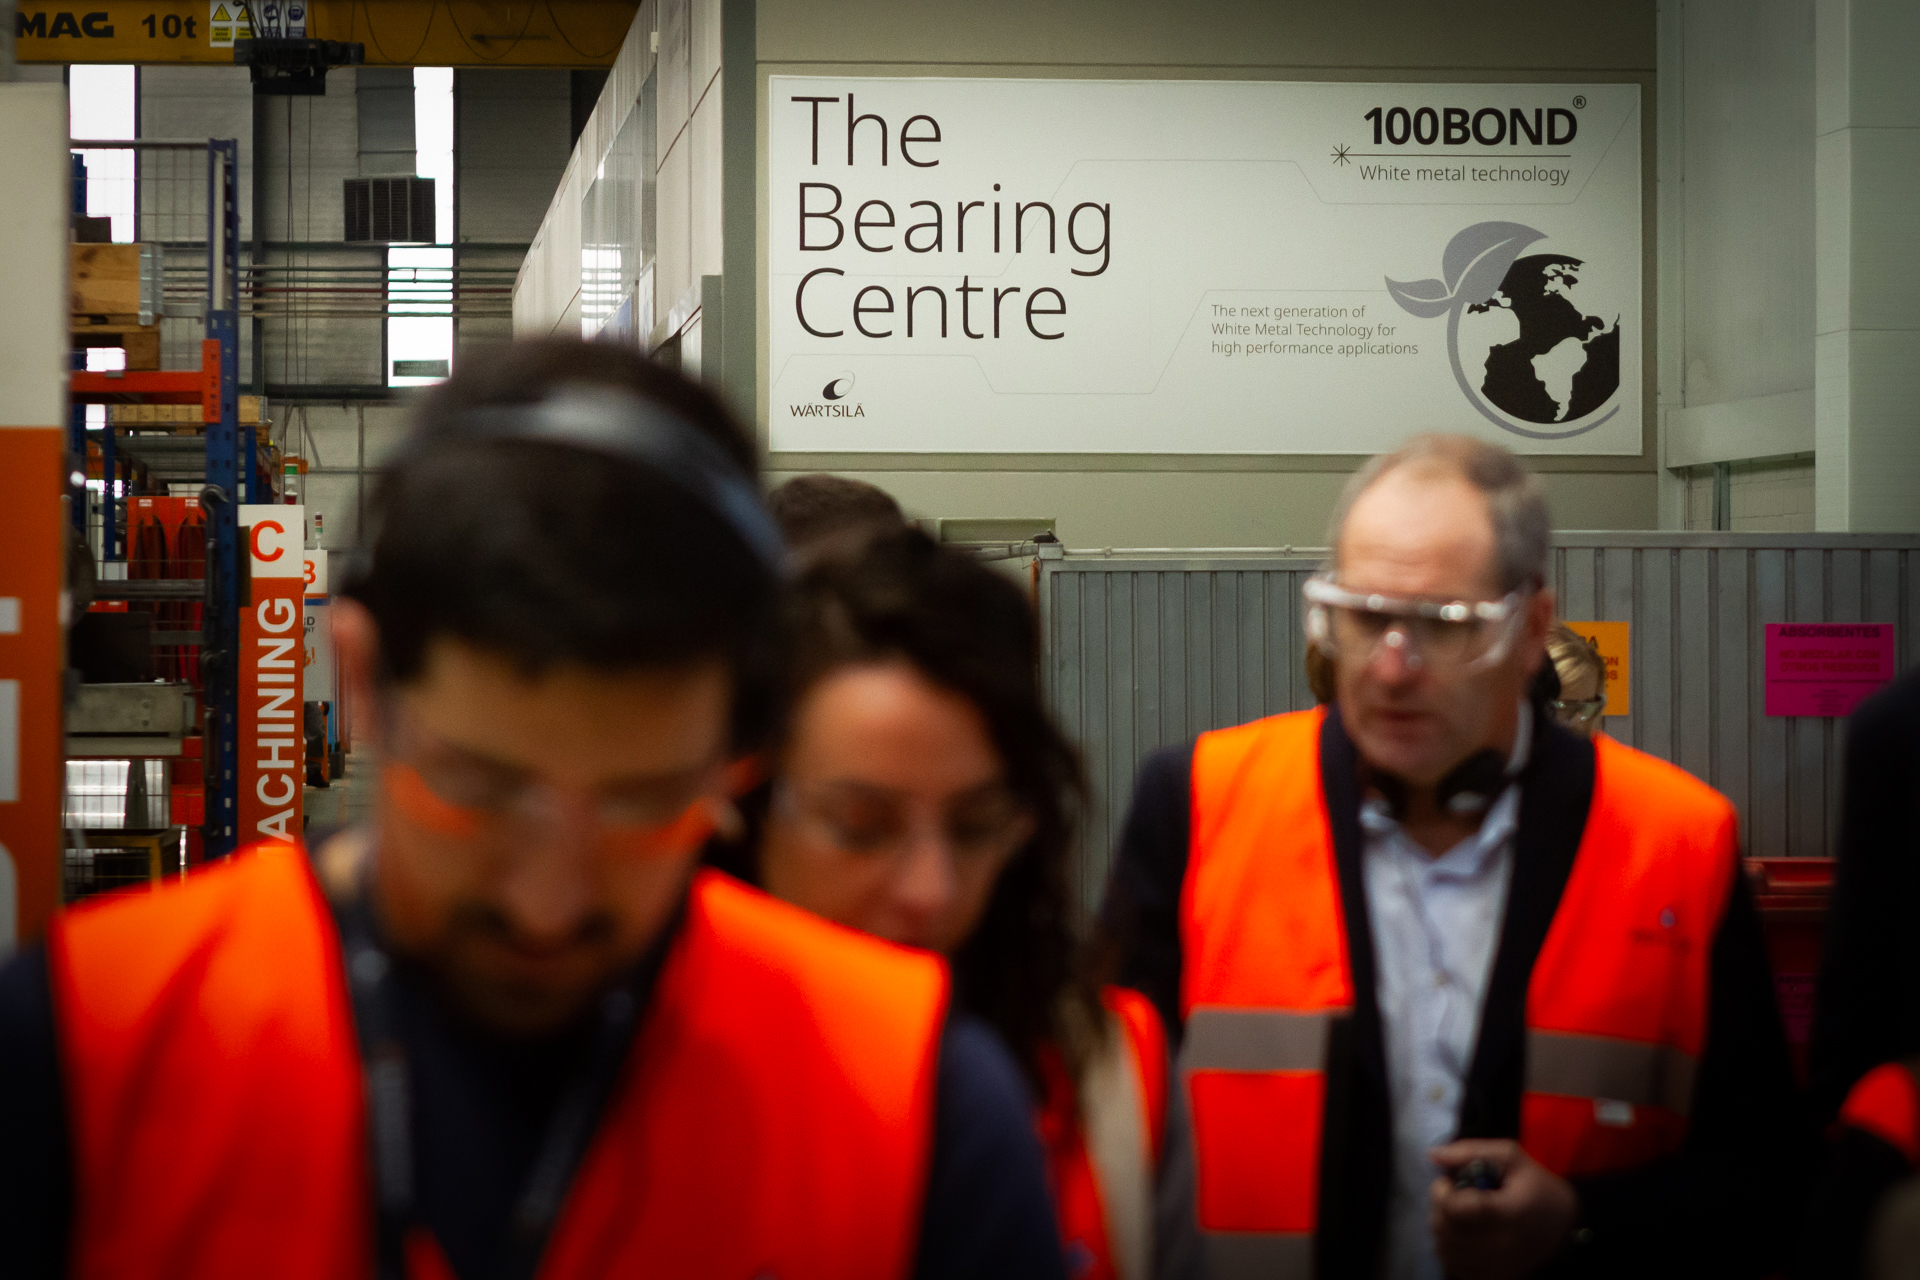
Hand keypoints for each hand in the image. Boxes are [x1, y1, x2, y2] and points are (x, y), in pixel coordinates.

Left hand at [1428, 1139, 1578, 1279]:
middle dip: (1439, 1206)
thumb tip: (1434, 1155)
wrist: (1567, 1229)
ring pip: (1445, 1248)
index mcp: (1508, 1213)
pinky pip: (1454, 1265)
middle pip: (1445, 1228)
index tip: (1450, 1181)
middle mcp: (1501, 1245)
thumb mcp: (1512, 1158)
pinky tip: (1461, 1233)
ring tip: (1457, 1213)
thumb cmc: (1539, 1189)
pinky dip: (1450, 1248)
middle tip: (1451, 1195)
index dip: (1443, 1192)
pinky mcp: (1493, 1277)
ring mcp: (1496, 1267)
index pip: (1456, 1208)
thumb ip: (1472, 1151)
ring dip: (1442, 1226)